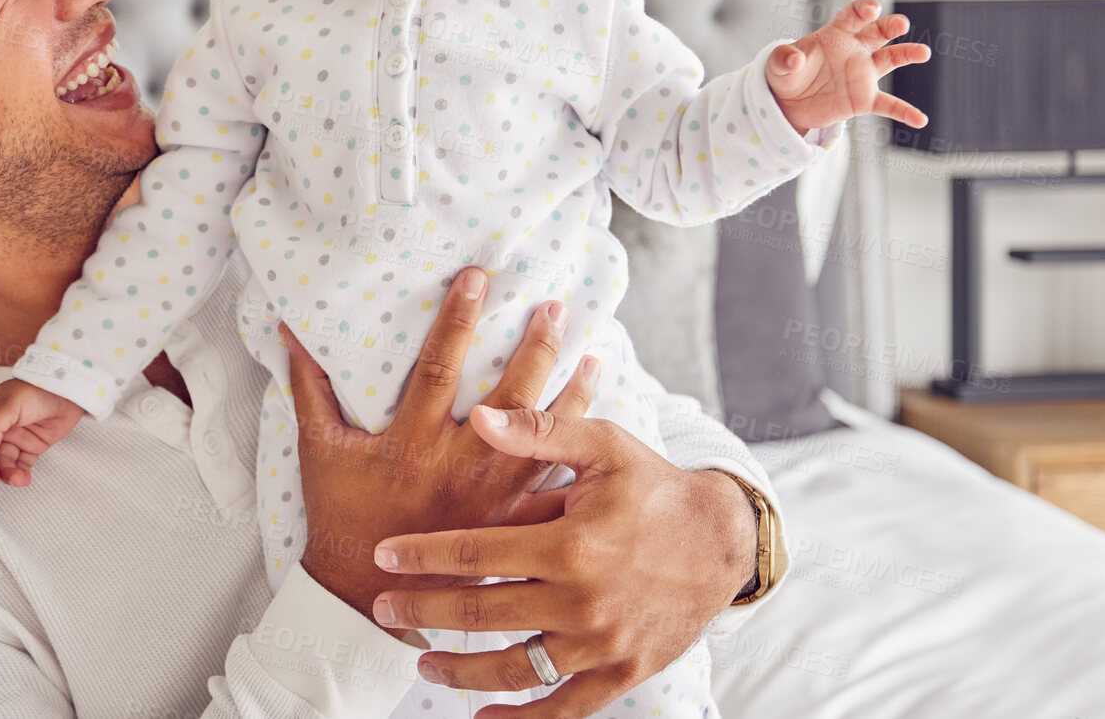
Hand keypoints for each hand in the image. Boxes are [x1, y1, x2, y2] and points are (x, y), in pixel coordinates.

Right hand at [0, 378, 85, 486]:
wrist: (69, 392)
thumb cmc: (38, 388)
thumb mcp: (10, 403)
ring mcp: (15, 438)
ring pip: (2, 462)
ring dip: (6, 473)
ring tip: (17, 479)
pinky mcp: (31, 447)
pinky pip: (20, 465)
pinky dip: (20, 474)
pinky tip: (23, 478)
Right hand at [287, 267, 597, 634]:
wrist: (364, 592)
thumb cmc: (339, 514)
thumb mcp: (319, 449)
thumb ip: (309, 386)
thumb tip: (290, 329)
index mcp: (412, 441)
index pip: (438, 366)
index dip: (456, 319)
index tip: (476, 278)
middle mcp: (458, 465)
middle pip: (509, 397)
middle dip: (534, 346)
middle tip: (554, 305)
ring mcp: (491, 497)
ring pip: (544, 437)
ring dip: (571, 392)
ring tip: (594, 352)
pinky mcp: (510, 521)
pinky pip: (554, 479)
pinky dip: (577, 450)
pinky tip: (599, 425)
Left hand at [370, 411, 758, 717]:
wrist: (722, 540)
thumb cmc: (654, 486)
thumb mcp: (603, 446)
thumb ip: (538, 434)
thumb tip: (478, 416)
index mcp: (571, 544)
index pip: (476, 555)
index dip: (423, 556)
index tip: (383, 556)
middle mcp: (583, 601)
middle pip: (482, 616)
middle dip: (423, 613)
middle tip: (382, 609)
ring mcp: (602, 645)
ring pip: (514, 669)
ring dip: (460, 671)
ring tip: (423, 661)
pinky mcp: (622, 673)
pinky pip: (562, 709)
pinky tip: (483, 715)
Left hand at [766, 0, 930, 132]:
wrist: (789, 103)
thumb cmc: (787, 75)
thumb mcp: (778, 65)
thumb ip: (784, 58)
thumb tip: (793, 59)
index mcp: (835, 35)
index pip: (852, 16)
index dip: (863, 10)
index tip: (872, 9)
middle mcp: (855, 50)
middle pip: (877, 33)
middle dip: (890, 26)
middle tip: (901, 24)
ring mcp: (863, 74)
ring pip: (891, 60)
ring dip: (907, 54)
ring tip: (923, 52)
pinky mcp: (864, 99)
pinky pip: (888, 105)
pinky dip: (904, 112)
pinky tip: (920, 119)